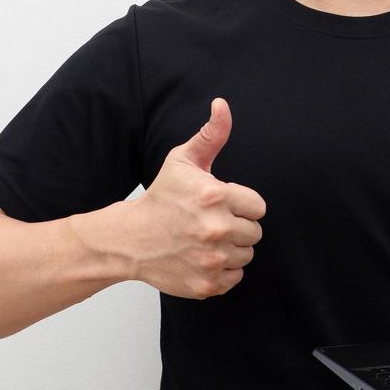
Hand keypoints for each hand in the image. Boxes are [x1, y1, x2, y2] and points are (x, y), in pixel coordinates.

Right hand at [111, 97, 265, 298]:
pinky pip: (235, 278)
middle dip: (237, 226)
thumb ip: (211, 134)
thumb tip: (222, 105)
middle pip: (255, 232)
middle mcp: (216, 229)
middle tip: (211, 223)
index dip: (242, 204)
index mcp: (215, 197)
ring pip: (246, 255)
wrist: (131, 239)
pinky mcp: (207, 284)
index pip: (258, 207)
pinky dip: (223, 271)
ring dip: (231, 249)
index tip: (222, 205)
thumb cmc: (161, 198)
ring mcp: (212, 259)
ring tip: (206, 239)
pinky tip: (203, 257)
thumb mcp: (183, 161)